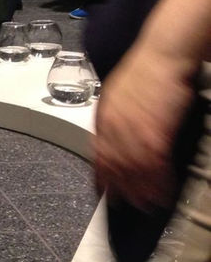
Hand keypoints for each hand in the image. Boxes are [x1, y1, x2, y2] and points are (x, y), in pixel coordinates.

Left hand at [93, 45, 193, 210]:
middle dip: (121, 189)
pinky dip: (159, 180)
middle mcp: (113, 125)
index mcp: (103, 117)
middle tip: (128, 205)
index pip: (97, 154)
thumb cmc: (143, 72)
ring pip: (133, 169)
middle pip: (114, 166)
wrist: (161, 55)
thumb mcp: (117, 95)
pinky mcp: (155, 131)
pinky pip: (154, 163)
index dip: (100, 176)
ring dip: (141, 190)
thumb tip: (113, 137)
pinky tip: (164, 191)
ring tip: (148, 205)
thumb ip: (113, 117)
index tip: (102, 192)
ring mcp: (133, 129)